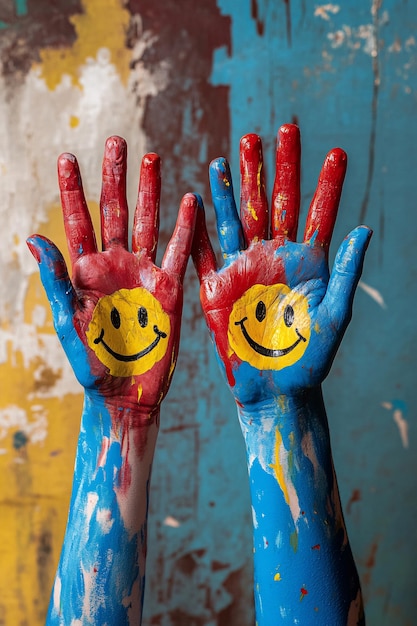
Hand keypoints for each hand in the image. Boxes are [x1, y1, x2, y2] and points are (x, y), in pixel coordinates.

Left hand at [27, 136, 196, 410]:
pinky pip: (180, 252)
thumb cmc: (91, 363)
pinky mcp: (169, 288)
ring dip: (151, 191)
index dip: (73, 190)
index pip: (79, 221)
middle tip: (117, 140)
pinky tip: (191, 201)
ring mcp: (144, 274)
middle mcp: (115, 265)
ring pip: (149, 223)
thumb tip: (33, 238)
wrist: (126, 392)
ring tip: (152, 158)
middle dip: (114, 176)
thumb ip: (56, 280)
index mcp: (86, 272)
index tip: (67, 156)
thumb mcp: (68, 321)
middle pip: (116, 211)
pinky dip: (186, 227)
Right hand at [192, 124, 371, 404]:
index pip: (319, 214)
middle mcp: (275, 258)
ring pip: (239, 217)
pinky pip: (206, 251)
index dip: (327, 184)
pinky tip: (198, 195)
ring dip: (237, 185)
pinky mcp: (217, 288)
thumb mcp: (334, 315)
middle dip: (277, 168)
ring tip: (235, 149)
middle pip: (276, 203)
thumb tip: (363, 229)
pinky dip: (200, 225)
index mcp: (307, 263)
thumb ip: (345, 272)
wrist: (275, 388)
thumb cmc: (309, 358)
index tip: (335, 151)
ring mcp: (244, 269)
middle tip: (278, 130)